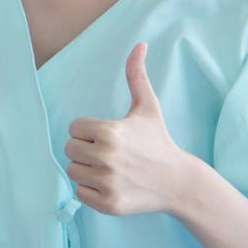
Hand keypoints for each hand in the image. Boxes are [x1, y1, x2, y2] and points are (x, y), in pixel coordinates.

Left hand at [65, 44, 196, 216]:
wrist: (178, 182)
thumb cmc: (158, 141)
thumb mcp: (148, 106)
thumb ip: (137, 75)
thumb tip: (140, 44)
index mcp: (109, 132)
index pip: (74, 128)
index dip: (88, 130)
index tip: (108, 135)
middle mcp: (105, 158)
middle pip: (70, 149)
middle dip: (85, 149)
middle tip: (108, 152)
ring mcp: (107, 182)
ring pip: (73, 171)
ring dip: (86, 169)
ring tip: (109, 167)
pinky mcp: (108, 203)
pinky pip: (80, 193)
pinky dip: (91, 189)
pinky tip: (111, 182)